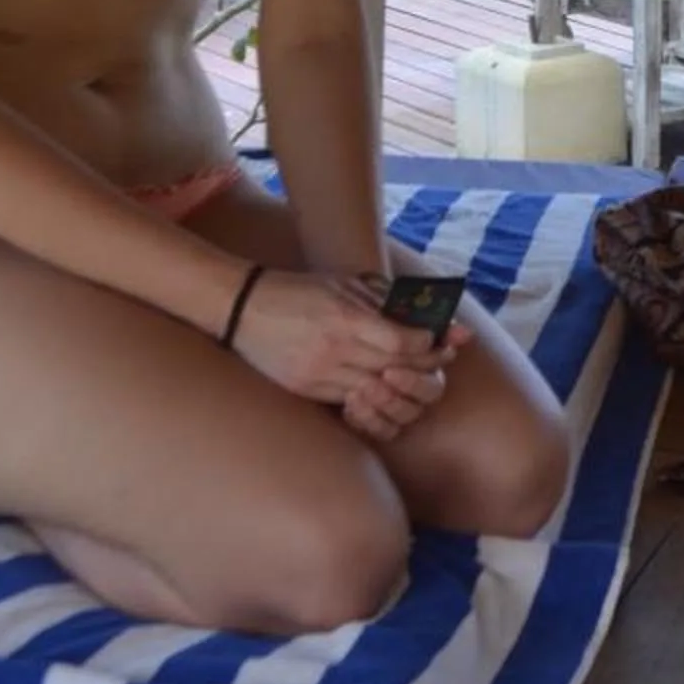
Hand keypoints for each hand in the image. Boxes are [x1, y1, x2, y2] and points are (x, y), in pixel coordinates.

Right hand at [225, 268, 457, 423]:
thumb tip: (424, 315)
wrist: (242, 308)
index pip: (400, 342)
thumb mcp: (343, 284)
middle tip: (441, 358)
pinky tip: (381, 383)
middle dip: (423, 365)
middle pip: (393, 368)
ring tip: (414, 372)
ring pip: (374, 389)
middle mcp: (332, 350)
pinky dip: (370, 393)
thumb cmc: (299, 290)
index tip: (439, 339)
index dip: (426, 345)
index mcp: (344, 318)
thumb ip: (383, 301)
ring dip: (398, 383)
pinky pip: (349, 399)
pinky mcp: (304, 390)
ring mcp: (316, 374)